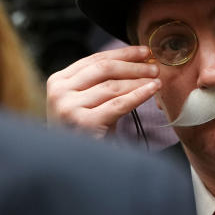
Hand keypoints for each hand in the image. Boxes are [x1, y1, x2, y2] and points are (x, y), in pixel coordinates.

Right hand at [46, 45, 160, 138]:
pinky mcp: (84, 123)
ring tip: (156, 79)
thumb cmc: (84, 131)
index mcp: (58, 81)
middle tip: (154, 66)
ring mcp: (69, 107)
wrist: (74, 163)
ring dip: (139, 80)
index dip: (123, 53)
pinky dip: (138, 95)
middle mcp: (59, 92)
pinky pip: (118, 104)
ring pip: (112, 86)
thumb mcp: (86, 101)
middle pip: (104, 69)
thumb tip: (138, 60)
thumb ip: (100, 81)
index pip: (94, 60)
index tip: (144, 52)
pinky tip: (152, 89)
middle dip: (133, 65)